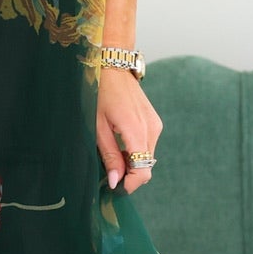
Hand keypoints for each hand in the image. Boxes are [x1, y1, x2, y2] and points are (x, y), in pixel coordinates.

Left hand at [96, 67, 161, 193]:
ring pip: (147, 156)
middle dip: (129, 174)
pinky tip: (119, 142)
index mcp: (137, 131)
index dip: (130, 184)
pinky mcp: (154, 121)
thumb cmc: (99, 93)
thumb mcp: (97, 127)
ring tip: (110, 153)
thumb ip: (109, 155)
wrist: (112, 66)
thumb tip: (116, 182)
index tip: (114, 187)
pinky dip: (134, 150)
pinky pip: (147, 144)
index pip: (143, 171)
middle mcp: (152, 129)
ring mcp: (155, 124)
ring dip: (131, 162)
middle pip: (146, 166)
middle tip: (107, 171)